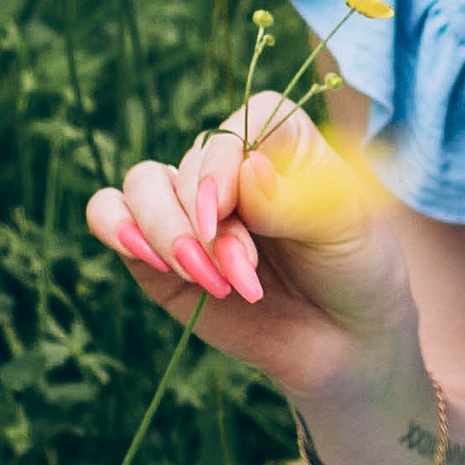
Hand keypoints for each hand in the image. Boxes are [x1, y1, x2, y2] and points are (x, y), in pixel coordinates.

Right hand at [84, 98, 416, 402]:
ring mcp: (187, 203)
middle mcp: (227, 164)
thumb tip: (247, 170)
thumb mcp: (345, 230)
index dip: (222, 165)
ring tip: (208, 280)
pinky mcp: (154, 246)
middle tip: (244, 278)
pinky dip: (116, 229)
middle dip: (207, 230)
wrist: (342, 337)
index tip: (225, 214)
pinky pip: (110, 215)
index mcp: (280, 140)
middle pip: (188, 167)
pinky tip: (152, 259)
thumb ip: (293, 201)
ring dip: (164, 233)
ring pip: (140, 185)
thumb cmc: (354, 267)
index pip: (239, 127)